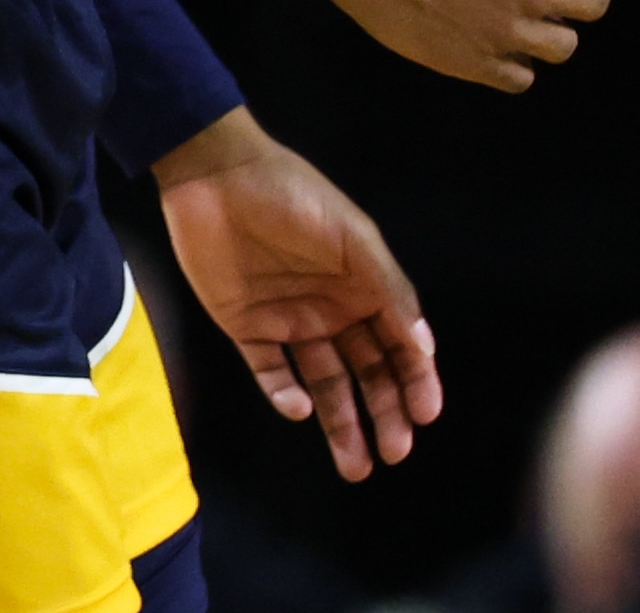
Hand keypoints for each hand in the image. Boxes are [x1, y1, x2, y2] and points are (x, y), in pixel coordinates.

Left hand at [152, 113, 438, 480]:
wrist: (214, 174)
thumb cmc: (292, 195)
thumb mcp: (350, 236)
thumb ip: (386, 288)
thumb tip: (423, 346)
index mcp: (363, 285)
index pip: (399, 343)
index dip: (416, 379)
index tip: (426, 413)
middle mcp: (333, 309)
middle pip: (367, 373)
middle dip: (384, 413)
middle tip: (395, 452)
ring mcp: (291, 321)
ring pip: (324, 384)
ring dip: (341, 423)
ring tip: (357, 465)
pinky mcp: (247, 327)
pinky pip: (272, 372)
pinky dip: (286, 395)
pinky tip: (300, 407)